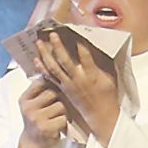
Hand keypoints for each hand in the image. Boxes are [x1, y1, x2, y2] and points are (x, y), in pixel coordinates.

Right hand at [16, 77, 69, 147]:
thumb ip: (40, 90)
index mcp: (24, 98)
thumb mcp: (32, 104)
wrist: (32, 144)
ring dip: (63, 112)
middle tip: (57, 107)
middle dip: (59, 99)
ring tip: (56, 118)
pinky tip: (57, 126)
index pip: (41, 81)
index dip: (52, 82)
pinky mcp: (46, 128)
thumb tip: (51, 69)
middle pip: (53, 92)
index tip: (57, 87)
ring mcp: (36, 118)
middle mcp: (28, 107)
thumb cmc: (37, 121)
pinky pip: (63, 118)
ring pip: (60, 105)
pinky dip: (64, 122)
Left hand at [34, 29, 120, 143]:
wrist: (101, 116)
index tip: (74, 32)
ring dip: (45, 54)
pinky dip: (42, 68)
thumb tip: (98, 48)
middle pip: (65, 60)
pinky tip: (36, 60)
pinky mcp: (63, 90)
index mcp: (92, 75)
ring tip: (39, 43)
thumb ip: (103, 63)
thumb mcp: (110, 78)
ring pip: (54, 68)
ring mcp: (69, 85)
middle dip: (57, 46)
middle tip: (51, 34)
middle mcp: (78, 79)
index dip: (79, 43)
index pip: (85, 55)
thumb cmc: (108, 96)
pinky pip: (50, 78)